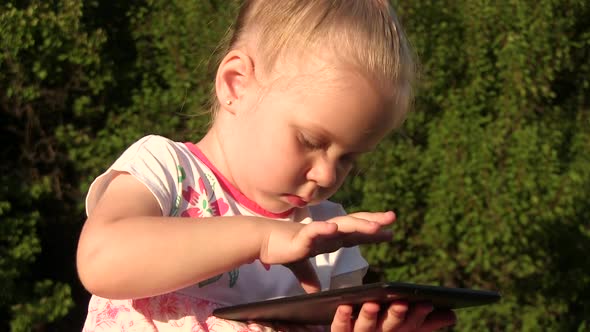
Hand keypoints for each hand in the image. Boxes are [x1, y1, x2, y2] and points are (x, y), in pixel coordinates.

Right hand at [258, 211, 395, 291]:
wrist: (263, 241)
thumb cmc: (283, 249)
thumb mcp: (301, 267)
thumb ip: (309, 277)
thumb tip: (314, 292)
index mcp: (329, 237)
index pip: (355, 233)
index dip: (372, 231)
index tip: (390, 232)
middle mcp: (327, 232)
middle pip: (355, 224)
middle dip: (373, 221)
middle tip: (392, 218)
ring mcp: (316, 231)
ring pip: (342, 226)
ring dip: (359, 224)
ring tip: (376, 225)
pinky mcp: (302, 235)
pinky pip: (315, 231)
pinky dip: (325, 229)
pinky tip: (336, 228)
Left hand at [331, 302, 455, 331]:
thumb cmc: (382, 330)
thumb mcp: (404, 326)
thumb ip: (425, 322)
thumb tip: (452, 315)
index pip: (411, 327)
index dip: (419, 317)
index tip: (427, 303)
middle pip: (390, 328)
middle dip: (397, 317)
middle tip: (401, 303)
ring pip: (365, 329)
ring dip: (369, 317)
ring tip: (373, 304)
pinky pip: (339, 328)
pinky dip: (342, 318)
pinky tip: (344, 306)